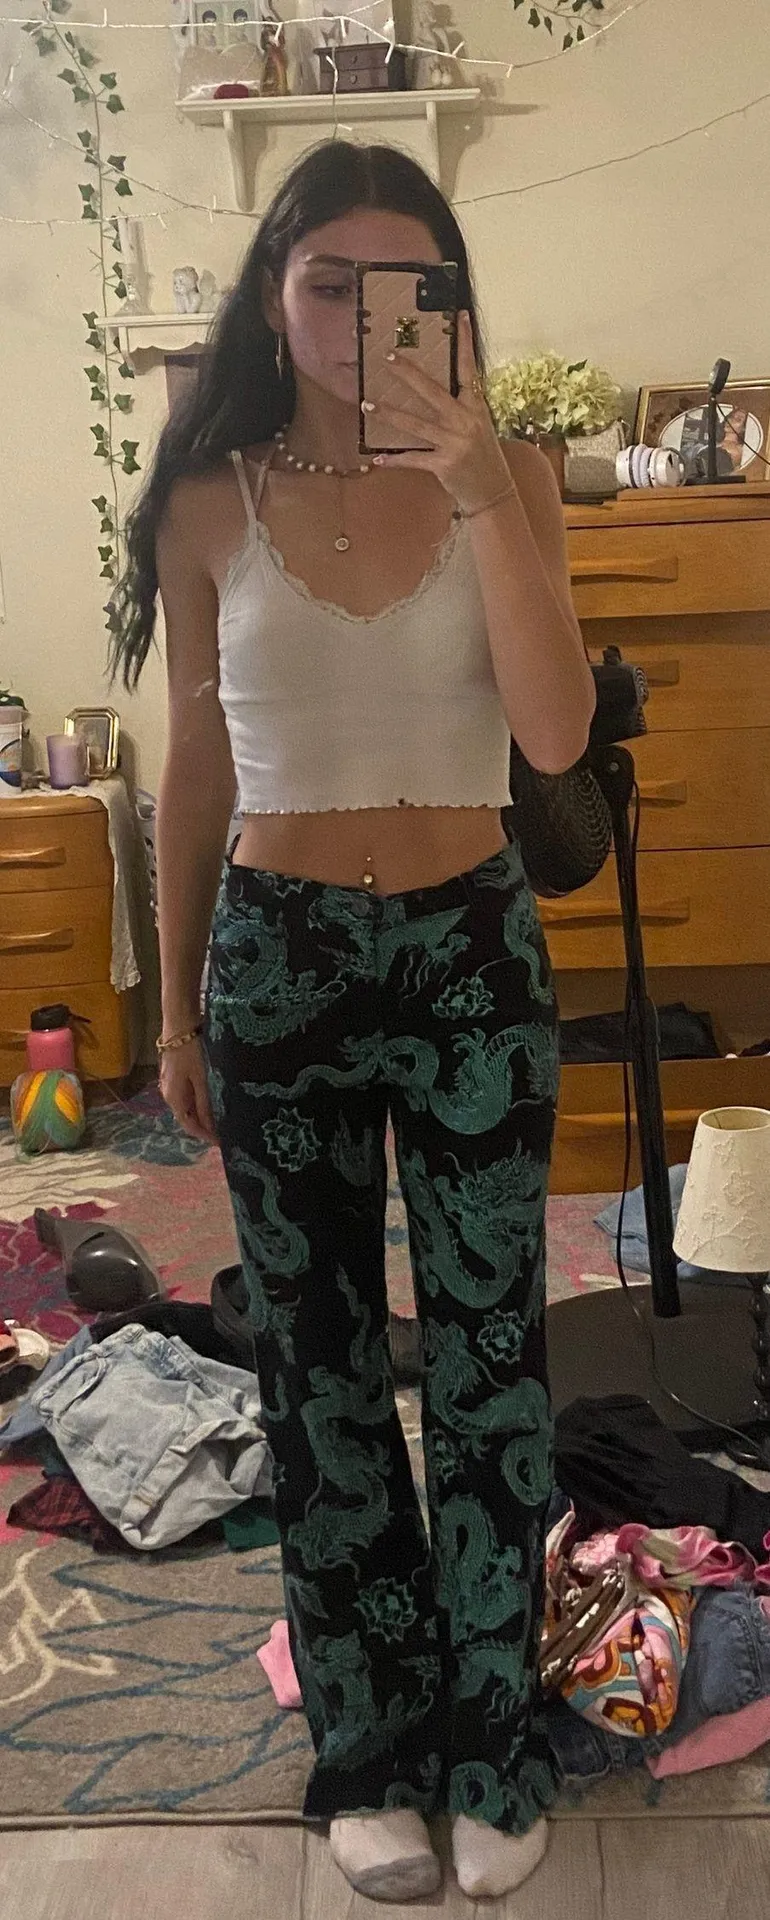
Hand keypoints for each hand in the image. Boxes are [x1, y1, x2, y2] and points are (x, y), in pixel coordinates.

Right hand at [158, 1036, 217, 1145]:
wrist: (179, 1024)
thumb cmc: (192, 1051)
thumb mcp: (202, 1079)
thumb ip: (205, 1104)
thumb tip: (211, 1127)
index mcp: (174, 1098)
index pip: (190, 1126)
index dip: (206, 1136)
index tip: (222, 1143)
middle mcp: (168, 1094)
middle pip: (188, 1117)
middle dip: (205, 1127)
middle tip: (225, 1131)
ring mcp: (169, 1083)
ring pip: (187, 1106)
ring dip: (202, 1114)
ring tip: (221, 1117)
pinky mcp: (174, 1074)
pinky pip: (186, 1095)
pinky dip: (198, 1102)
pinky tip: (211, 1099)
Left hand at [367, 310, 510, 514]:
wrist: (494, 492)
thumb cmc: (484, 457)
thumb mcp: (479, 426)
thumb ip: (462, 408)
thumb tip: (435, 389)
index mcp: (476, 407)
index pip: (468, 368)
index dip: (464, 342)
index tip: (460, 316)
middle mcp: (465, 421)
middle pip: (432, 391)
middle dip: (408, 374)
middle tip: (388, 357)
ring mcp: (454, 443)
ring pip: (416, 424)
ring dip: (389, 415)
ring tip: (367, 405)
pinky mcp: (444, 465)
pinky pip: (414, 459)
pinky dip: (395, 459)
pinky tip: (377, 459)